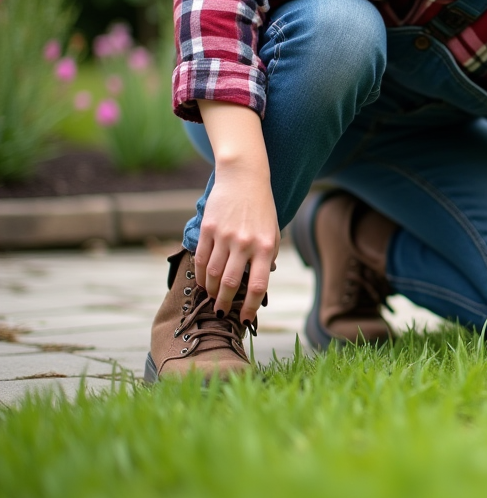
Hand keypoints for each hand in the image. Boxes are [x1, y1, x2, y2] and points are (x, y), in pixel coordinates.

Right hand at [194, 164, 278, 324]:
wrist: (244, 178)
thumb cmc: (262, 209)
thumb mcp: (274, 232)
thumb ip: (267, 257)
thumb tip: (258, 283)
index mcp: (267, 247)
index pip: (258, 286)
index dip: (251, 307)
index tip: (246, 319)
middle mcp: (245, 243)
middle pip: (230, 284)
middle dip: (225, 303)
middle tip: (223, 312)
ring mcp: (225, 236)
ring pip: (213, 274)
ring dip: (211, 291)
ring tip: (213, 297)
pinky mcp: (208, 229)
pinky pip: (201, 259)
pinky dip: (201, 275)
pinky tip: (203, 282)